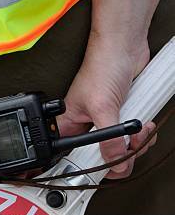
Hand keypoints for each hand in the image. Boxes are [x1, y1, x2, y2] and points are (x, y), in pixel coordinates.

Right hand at [57, 32, 156, 177]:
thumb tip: (116, 163)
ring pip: (121, 150)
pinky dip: (143, 135)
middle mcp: (86, 127)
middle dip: (121, 155)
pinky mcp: (123, 117)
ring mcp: (106, 123)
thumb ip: (109, 140)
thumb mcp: (103, 108)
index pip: (75, 159)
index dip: (91, 167)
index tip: (106, 168)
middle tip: (129, 147)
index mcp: (70, 126)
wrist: (124, 46)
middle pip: (102, 158)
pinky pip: (133, 137)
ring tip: (140, 131)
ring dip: (136, 144)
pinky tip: (144, 124)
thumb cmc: (102, 66)